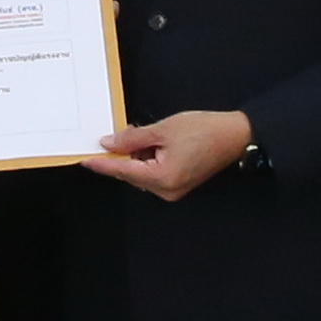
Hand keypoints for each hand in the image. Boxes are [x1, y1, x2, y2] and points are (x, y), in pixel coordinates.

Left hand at [85, 108, 251, 200]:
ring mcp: (173, 190)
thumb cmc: (204, 130)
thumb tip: (109, 143)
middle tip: (121, 133)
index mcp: (161, 178)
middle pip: (131, 174)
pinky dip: (148, 160)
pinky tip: (153, 143)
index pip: (122, 171)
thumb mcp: (163, 129)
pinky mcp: (179, 185)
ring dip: (137, 156)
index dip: (102, 163)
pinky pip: (154, 174)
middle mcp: (166, 190)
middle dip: (123, 155)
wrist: (235, 135)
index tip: (84, 159)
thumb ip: (132, 138)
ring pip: (142, 174)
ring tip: (145, 134)